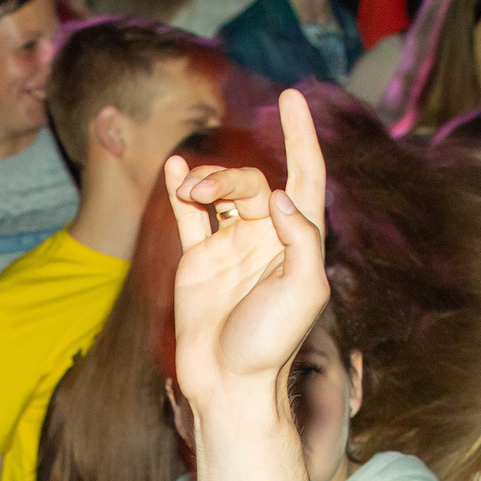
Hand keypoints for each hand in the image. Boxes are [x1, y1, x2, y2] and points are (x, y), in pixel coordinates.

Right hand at [166, 87, 328, 417]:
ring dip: (205, 180)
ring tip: (188, 188)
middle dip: (228, 175)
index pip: (305, 176)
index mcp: (298, 241)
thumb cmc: (271, 344)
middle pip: (252, 182)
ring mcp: (231, 247)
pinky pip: (191, 216)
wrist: (227, 382)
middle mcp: (266, 238)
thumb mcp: (304, 291)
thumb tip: (280, 196)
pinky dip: (182, 190)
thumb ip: (301, 239)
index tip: (291, 98)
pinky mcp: (199, 261)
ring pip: (221, 193)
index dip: (301, 136)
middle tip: (203, 189)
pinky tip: (175, 169)